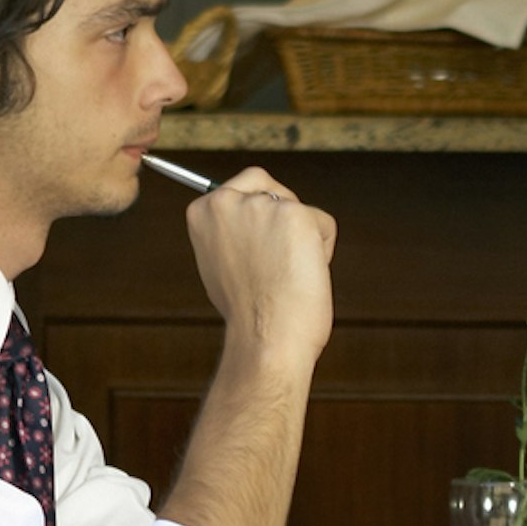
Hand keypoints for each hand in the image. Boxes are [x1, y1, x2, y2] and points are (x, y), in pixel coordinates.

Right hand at [184, 168, 336, 363]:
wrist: (264, 338)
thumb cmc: (248, 312)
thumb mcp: (221, 263)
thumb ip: (233, 233)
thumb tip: (254, 222)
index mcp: (203, 211)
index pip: (246, 187)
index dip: (261, 221)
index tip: (260, 252)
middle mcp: (226, 200)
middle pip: (275, 189)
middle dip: (285, 221)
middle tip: (276, 264)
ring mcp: (260, 205)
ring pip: (301, 210)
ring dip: (304, 240)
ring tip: (285, 274)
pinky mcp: (294, 214)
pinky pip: (323, 224)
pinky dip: (323, 250)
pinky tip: (302, 274)